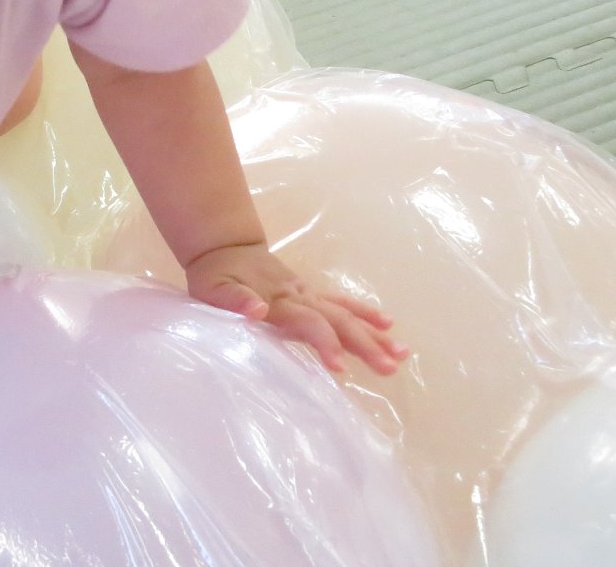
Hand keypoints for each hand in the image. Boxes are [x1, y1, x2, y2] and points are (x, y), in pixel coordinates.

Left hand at [184, 242, 407, 375]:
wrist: (224, 247)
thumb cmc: (215, 276)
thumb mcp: (212, 289)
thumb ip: (234, 300)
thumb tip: (257, 310)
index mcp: (278, 302)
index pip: (308, 323)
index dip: (324, 343)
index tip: (340, 368)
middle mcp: (299, 297)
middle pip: (338, 320)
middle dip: (365, 344)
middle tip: (389, 367)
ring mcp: (308, 295)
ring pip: (346, 313)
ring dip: (374, 333)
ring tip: (402, 353)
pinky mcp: (311, 294)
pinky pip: (342, 304)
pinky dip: (365, 313)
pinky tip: (388, 326)